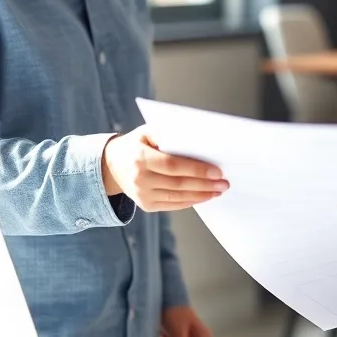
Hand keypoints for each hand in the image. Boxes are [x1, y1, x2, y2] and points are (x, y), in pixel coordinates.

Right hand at [101, 126, 228, 212]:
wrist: (112, 165)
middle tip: (224, 183)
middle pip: (178, 184)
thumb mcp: (148, 131)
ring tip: (218, 190)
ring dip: (201, 195)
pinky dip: (190, 201)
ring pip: (178, 198)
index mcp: (140, 158)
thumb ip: (169, 133)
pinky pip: (173, 205)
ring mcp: (142, 195)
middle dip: (205, 184)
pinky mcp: (146, 205)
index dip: (197, 170)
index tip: (217, 171)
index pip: (173, 166)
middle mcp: (139, 179)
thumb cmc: (136, 144)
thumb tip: (198, 138)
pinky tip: (203, 196)